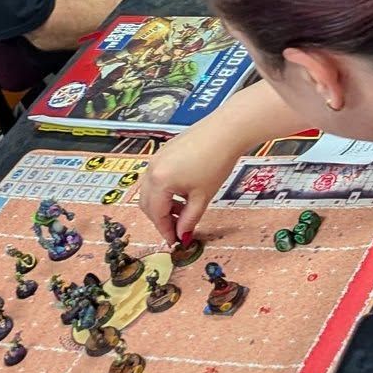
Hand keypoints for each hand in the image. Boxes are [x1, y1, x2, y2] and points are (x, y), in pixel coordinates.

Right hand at [139, 124, 241, 245]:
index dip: (165, 230)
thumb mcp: (202, 197)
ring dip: (162, 204)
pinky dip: (164, 190)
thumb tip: (182, 235)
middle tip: (178, 229)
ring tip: (183, 210)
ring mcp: (156, 158)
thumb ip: (189, 219)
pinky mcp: (163, 151)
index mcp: (159, 182)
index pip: (156, 214)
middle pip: (147, 203)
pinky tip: (183, 192)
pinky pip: (156, 177)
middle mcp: (152, 169)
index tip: (175, 241)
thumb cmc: (215, 162)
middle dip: (160, 218)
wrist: (225, 131)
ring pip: (150, 190)